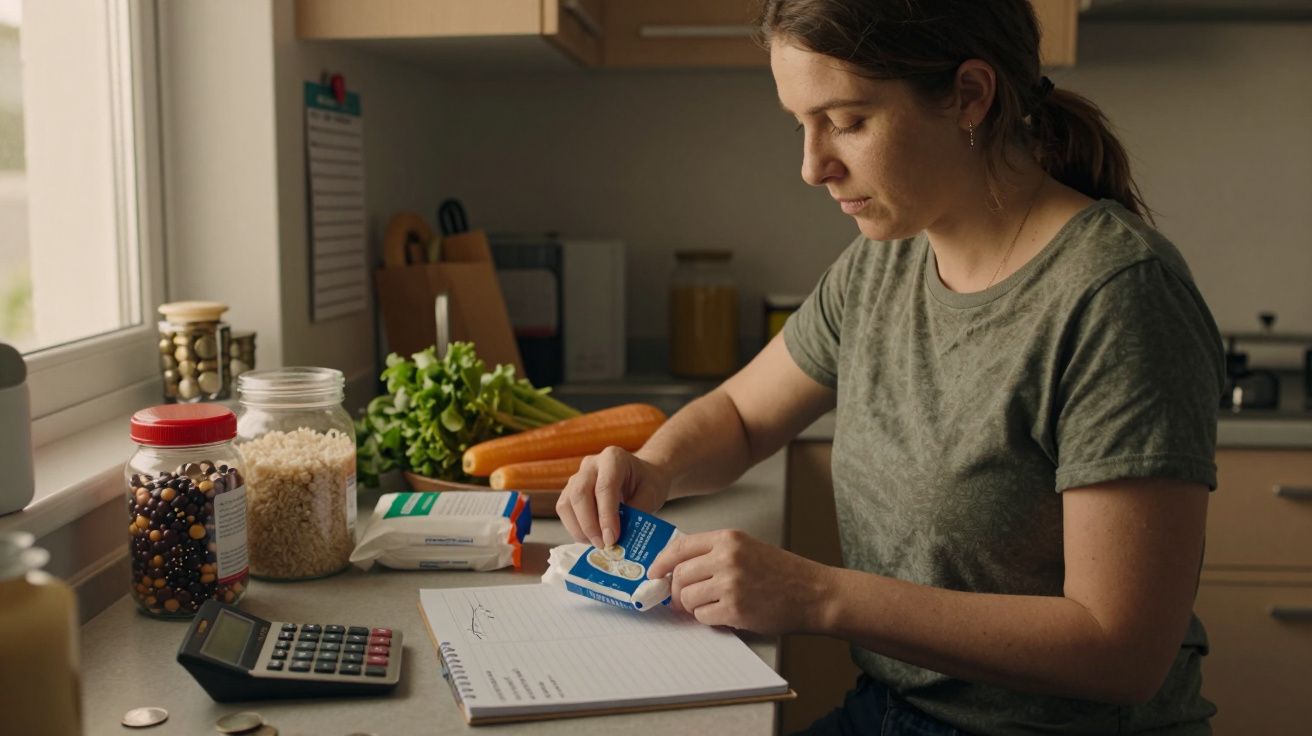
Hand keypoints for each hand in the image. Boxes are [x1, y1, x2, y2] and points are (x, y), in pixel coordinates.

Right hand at [556, 447, 672, 549]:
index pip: (605, 487)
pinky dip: (575, 528)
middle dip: (589, 524)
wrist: (640, 475)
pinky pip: (564, 510)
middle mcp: (591, 464)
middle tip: (603, 545)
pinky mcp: (570, 490)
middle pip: (580, 494)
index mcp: (613, 458)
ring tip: (598, 544)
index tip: (612, 539)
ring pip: (567, 503)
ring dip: (579, 529)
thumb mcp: (651, 495)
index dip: (606, 515)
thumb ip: (636, 513)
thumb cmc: (646, 483)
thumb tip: (620, 539)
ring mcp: (577, 476)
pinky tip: (590, 537)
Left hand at [647, 530, 836, 635]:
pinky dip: (708, 618)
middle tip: (679, 598)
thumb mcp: (748, 548)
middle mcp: (727, 558)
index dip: (661, 562)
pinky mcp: (735, 609)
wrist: (813, 593)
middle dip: (675, 591)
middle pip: (680, 575)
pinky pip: (703, 616)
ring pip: (688, 597)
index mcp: (728, 539)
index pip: (680, 547)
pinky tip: (723, 614)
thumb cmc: (783, 572)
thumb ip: (714, 553)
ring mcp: (730, 584)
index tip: (655, 573)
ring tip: (710, 606)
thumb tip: (678, 568)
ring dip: (693, 606)